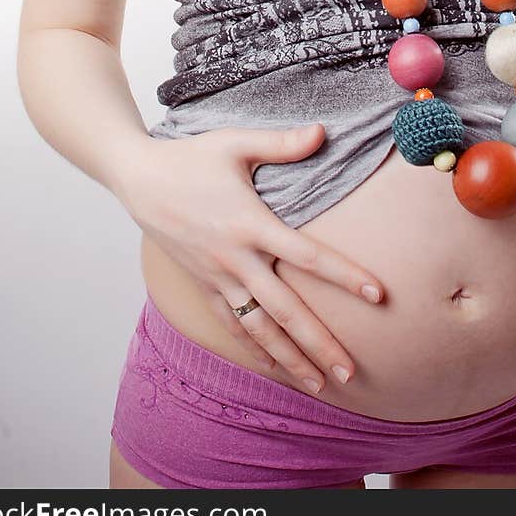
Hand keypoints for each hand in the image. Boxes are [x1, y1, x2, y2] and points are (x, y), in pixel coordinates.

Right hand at [122, 123, 384, 396]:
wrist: (138, 179)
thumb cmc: (190, 158)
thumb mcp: (235, 143)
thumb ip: (281, 143)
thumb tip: (323, 131)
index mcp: (251, 224)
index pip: (308, 256)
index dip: (345, 275)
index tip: (378, 294)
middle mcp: (236, 259)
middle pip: (287, 310)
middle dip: (320, 344)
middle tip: (351, 371)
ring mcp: (218, 278)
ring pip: (260, 329)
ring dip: (291, 359)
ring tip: (320, 385)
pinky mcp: (203, 286)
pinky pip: (234, 325)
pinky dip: (256, 350)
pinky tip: (276, 368)